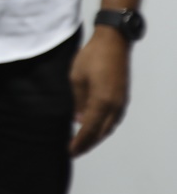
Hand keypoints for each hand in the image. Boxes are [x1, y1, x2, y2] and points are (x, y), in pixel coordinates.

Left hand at [69, 25, 130, 156]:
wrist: (113, 42)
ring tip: (83, 142)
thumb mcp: (76, 78)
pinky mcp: (122, 97)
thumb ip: (78, 101)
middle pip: (101, 132)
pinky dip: (103, 127)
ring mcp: (121, 102)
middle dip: (88, 143)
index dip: (79, 142)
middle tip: (75, 150)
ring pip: (109, 126)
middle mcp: (114, 105)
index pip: (89, 129)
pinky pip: (113, 119)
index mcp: (101, 102)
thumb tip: (78, 120)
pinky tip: (94, 127)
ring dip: (96, 136)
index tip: (70, 151)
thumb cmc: (91, 57)